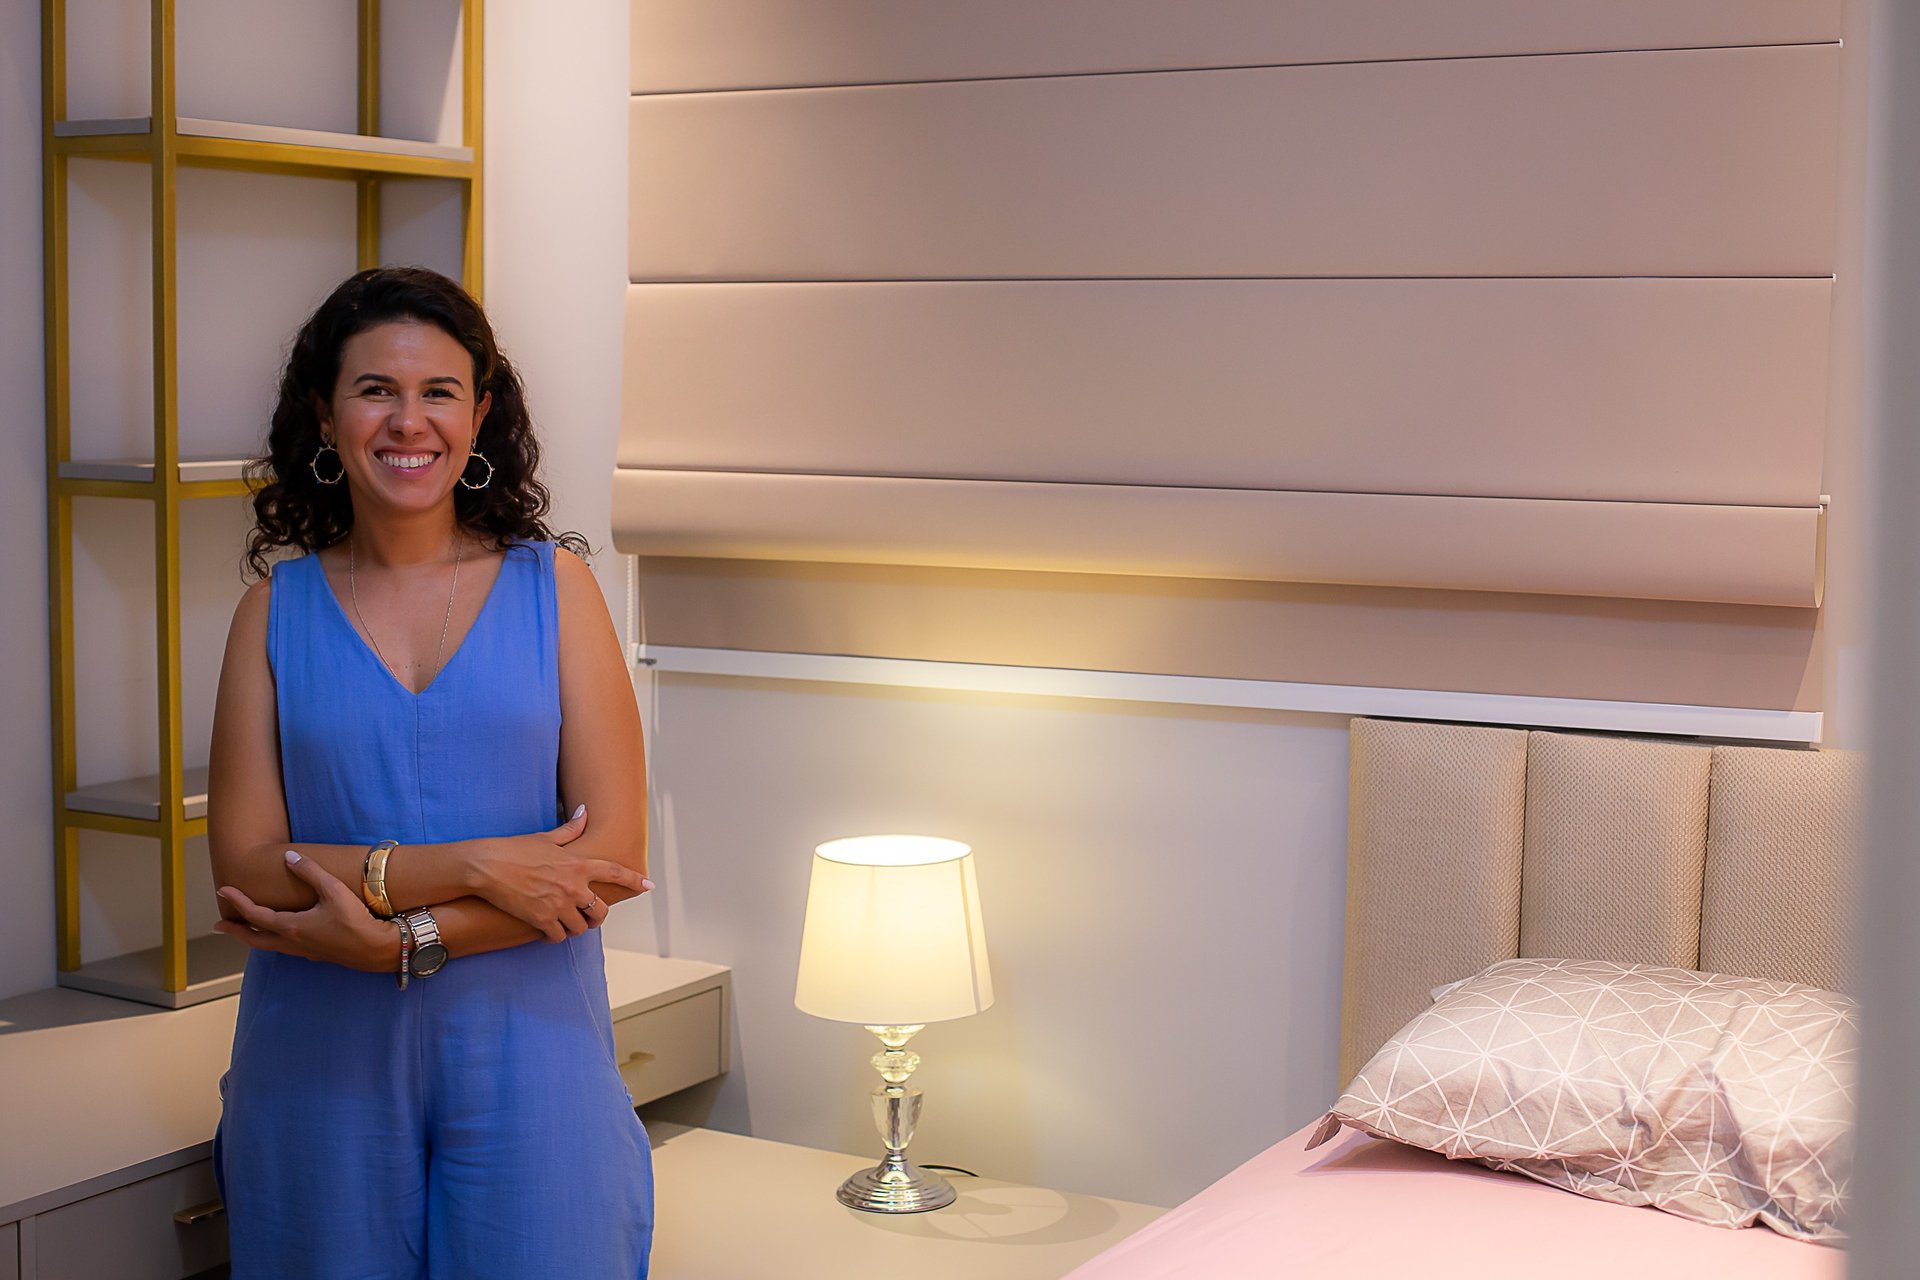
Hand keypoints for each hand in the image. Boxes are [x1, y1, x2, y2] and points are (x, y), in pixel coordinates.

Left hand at [214, 850, 396, 972]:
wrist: (376, 949)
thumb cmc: (356, 920)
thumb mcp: (333, 890)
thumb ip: (310, 872)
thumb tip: (289, 857)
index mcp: (291, 927)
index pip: (255, 915)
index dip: (237, 902)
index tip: (223, 891)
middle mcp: (292, 942)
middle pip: (254, 939)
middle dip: (235, 931)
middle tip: (220, 925)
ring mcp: (303, 951)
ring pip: (269, 946)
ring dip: (253, 937)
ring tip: (246, 930)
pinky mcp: (316, 953)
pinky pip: (284, 948)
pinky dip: (272, 941)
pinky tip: (281, 936)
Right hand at [466, 805, 651, 941]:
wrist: (486, 866)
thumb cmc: (514, 849)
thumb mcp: (546, 837)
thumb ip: (571, 829)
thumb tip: (585, 811)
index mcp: (577, 864)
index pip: (614, 872)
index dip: (634, 880)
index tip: (648, 886)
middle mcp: (573, 886)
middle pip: (600, 911)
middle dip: (598, 917)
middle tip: (590, 918)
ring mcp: (558, 905)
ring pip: (581, 928)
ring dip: (576, 928)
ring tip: (567, 924)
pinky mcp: (541, 920)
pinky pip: (558, 937)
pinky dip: (556, 936)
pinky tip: (548, 930)